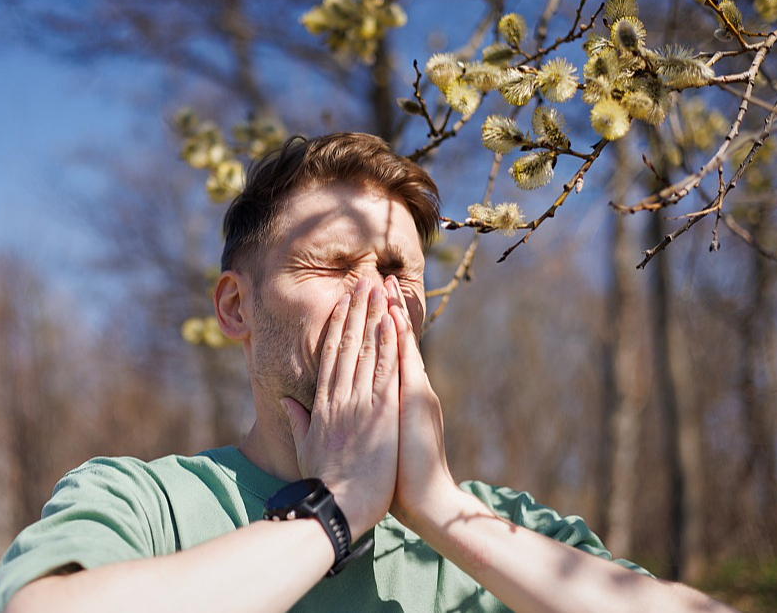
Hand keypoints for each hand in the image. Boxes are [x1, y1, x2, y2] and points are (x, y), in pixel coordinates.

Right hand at [281, 277, 399, 537]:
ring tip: (379, 290)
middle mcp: (340, 397)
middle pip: (348, 344)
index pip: (330, 355)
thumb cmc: (324, 483)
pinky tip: (392, 322)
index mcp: (323, 404)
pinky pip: (385, 372)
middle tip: (364, 282)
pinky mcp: (381, 413)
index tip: (343, 303)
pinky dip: (389, 345)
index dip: (337, 326)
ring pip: (367, 351)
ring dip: (373, 318)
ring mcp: (360, 403)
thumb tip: (288, 402)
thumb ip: (298, 420)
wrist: (340, 507)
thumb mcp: (305, 448)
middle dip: (356, 311)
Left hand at [385, 275, 457, 529]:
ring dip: (391, 313)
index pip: (381, 354)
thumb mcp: (381, 441)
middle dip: (383, 309)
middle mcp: (407, 389)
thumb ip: (368, 419)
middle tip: (378, 277)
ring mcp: (412, 393)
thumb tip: (351, 406)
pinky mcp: (416, 402)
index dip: (374, 326)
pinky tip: (394, 316)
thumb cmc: (399, 478)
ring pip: (399, 345)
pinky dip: (400, 339)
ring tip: (385, 283)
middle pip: (392, 341)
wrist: (426, 500)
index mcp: (394, 398)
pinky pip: (406, 363)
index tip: (365, 301)